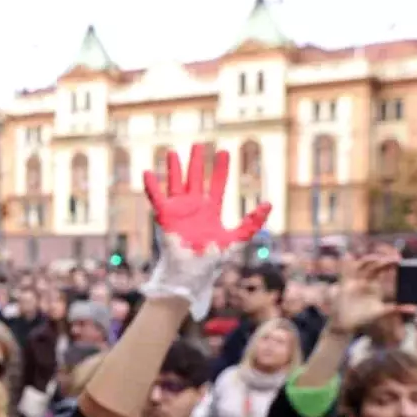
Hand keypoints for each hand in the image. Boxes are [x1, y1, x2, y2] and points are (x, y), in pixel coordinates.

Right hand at [141, 144, 272, 319]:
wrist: (192, 273)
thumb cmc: (212, 260)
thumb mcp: (237, 239)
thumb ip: (251, 223)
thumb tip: (268, 204)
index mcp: (210, 211)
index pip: (217, 185)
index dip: (221, 169)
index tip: (225, 151)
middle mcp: (194, 207)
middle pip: (195, 178)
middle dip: (197, 161)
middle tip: (199, 144)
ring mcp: (178, 211)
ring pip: (175, 183)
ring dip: (174, 168)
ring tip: (173, 152)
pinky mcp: (165, 217)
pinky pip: (157, 198)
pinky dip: (152, 186)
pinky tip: (148, 172)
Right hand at [328, 253, 408, 335]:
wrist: (347, 323)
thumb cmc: (365, 318)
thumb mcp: (382, 313)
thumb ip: (397, 309)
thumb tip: (415, 309)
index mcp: (375, 285)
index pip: (382, 269)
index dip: (389, 262)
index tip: (397, 260)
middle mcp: (365, 281)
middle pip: (373, 265)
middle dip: (380, 259)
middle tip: (388, 258)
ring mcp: (354, 281)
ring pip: (360, 266)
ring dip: (367, 260)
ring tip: (373, 258)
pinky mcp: (345, 284)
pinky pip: (344, 272)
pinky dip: (344, 263)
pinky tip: (346, 255)